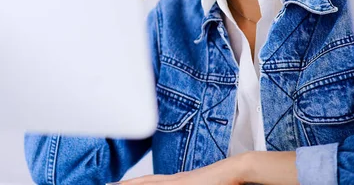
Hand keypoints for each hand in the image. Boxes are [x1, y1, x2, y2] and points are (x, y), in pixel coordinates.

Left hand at [113, 154, 244, 184]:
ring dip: (133, 184)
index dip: (134, 182)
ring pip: (149, 183)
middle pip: (145, 181)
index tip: (118, 184)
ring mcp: (179, 180)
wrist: (235, 170)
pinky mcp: (185, 183)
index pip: (150, 182)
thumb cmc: (223, 180)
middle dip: (127, 184)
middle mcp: (175, 178)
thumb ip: (189, 183)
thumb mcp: (199, 184)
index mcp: (178, 180)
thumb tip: (186, 182)